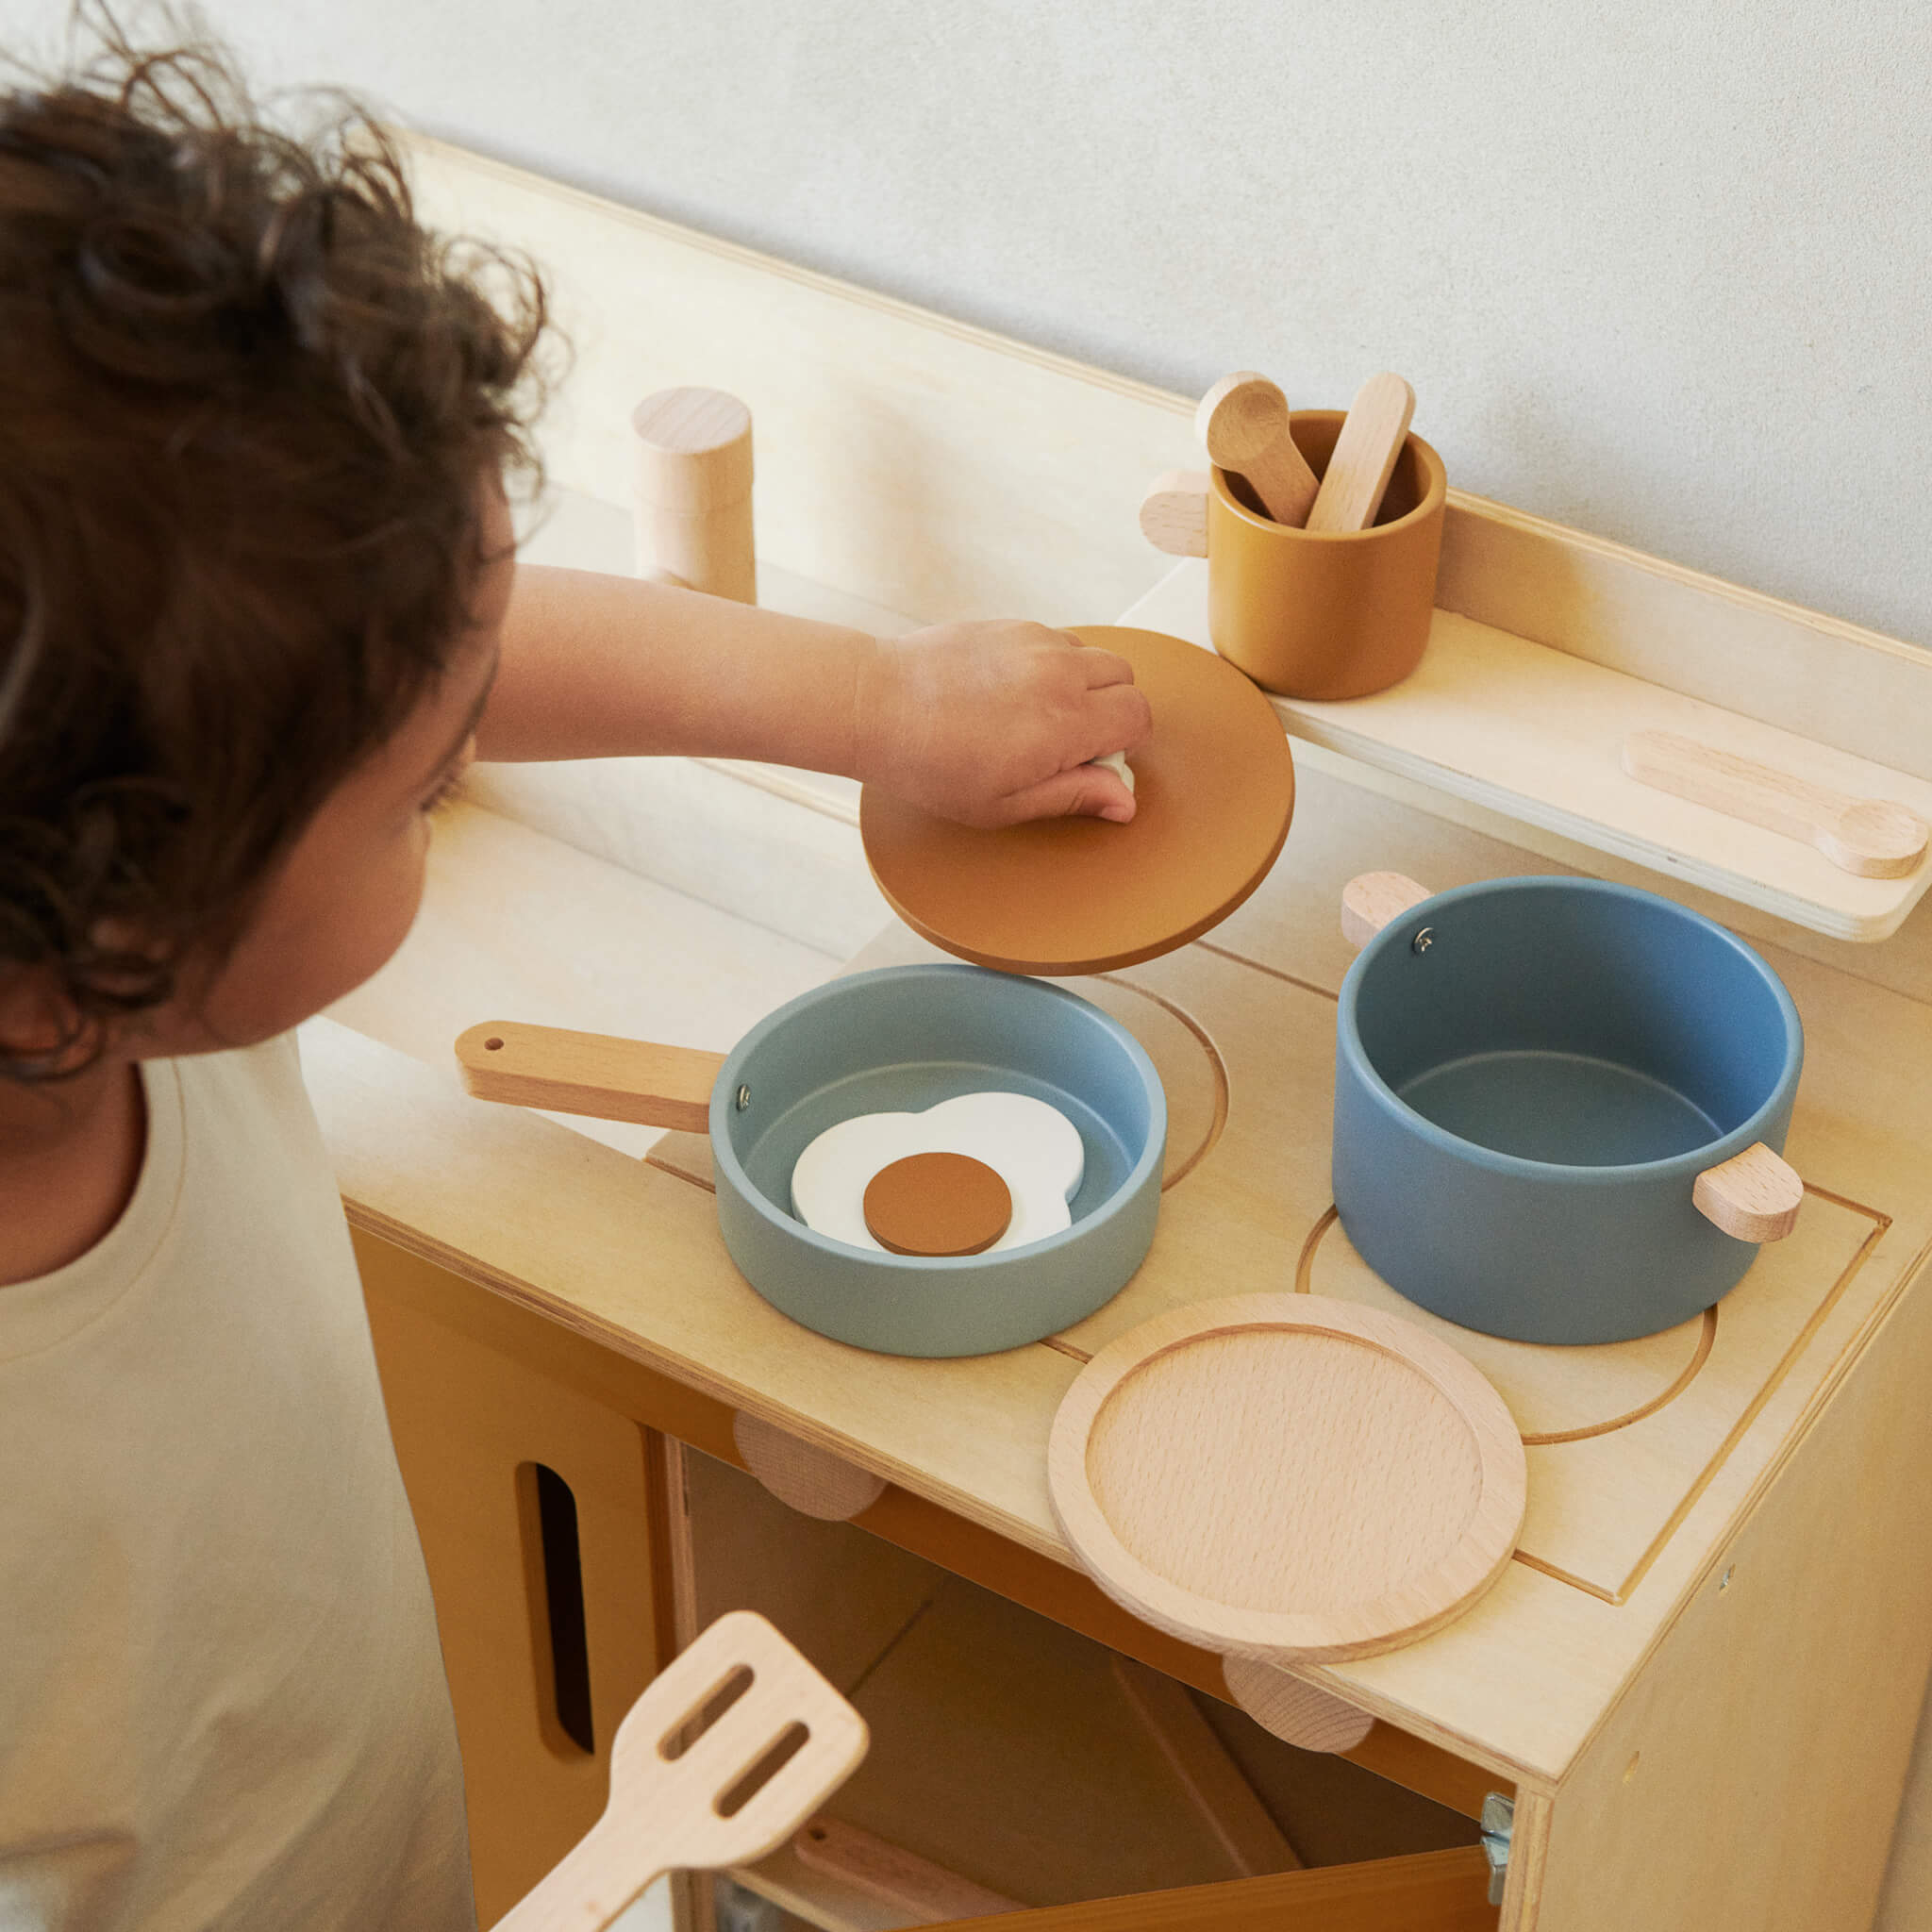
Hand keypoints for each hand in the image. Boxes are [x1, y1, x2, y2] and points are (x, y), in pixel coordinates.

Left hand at [856, 621, 1151, 827]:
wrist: (876, 705)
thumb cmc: (930, 763)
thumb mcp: (1003, 804)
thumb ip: (1073, 796)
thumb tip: (1124, 801)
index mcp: (1065, 722)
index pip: (1138, 716)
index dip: (1126, 743)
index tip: (1096, 760)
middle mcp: (1059, 672)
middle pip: (1125, 679)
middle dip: (1112, 709)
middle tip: (1069, 741)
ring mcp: (1035, 641)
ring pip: (1093, 655)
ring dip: (1084, 684)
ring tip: (1038, 715)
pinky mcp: (1010, 625)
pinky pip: (1056, 640)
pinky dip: (1053, 664)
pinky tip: (1012, 692)